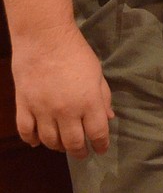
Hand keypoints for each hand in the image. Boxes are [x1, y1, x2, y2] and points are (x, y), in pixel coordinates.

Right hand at [2, 0, 113, 158]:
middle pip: (73, 143)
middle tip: (82, 153)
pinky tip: (38, 141)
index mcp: (89, 102)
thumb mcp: (97, 73)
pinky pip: (26, 131)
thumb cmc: (76, 53)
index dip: (101, 145)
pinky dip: (32, 140)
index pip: (97, 133)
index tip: (101, 149)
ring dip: (57, 147)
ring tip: (62, 145)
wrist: (44, 38)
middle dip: (80, 152)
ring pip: (50, 141)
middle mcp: (67, 111)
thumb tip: (108, 118)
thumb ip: (103, 97)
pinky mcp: (24, 105)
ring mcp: (43, 110)